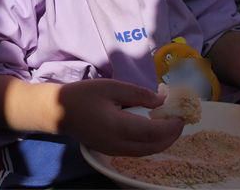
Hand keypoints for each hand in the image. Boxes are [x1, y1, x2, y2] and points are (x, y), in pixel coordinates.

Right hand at [58, 79, 184, 155]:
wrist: (57, 112)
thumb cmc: (82, 95)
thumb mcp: (110, 87)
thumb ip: (137, 94)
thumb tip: (161, 101)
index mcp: (119, 127)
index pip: (154, 132)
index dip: (172, 125)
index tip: (182, 114)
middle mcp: (119, 145)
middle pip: (154, 146)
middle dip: (171, 135)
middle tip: (179, 119)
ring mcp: (115, 151)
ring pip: (148, 152)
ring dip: (162, 140)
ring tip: (169, 123)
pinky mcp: (112, 151)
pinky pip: (138, 151)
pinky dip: (151, 142)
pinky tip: (152, 129)